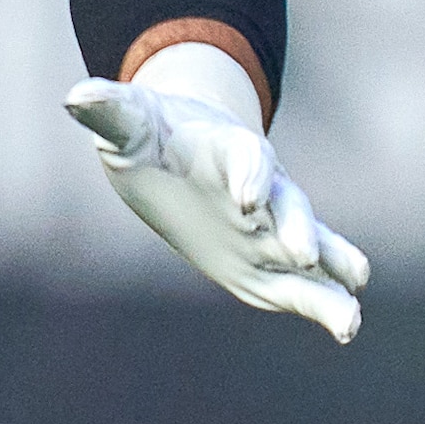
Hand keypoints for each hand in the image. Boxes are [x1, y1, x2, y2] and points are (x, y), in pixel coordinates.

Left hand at [65, 42, 368, 343]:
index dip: (250, 173)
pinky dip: (324, 301)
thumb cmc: (152, 132)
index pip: (248, 157)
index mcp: (230, 147)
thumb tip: (74, 97)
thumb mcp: (128, 121)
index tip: (247, 198)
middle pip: (288, 205)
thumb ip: (108, 110)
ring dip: (329, 274)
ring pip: (309, 246)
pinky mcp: (269, 256)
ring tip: (350, 316)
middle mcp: (261, 186)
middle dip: (298, 229)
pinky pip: (303, 280)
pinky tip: (347, 327)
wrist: (178, 146)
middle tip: (304, 255)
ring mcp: (271, 224)